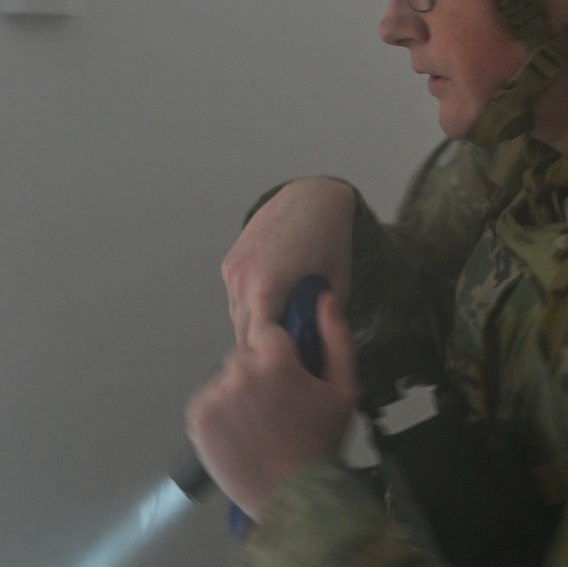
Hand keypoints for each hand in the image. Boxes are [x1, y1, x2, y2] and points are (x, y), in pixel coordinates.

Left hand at [184, 291, 358, 520]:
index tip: (288, 379)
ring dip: (238, 392)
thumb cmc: (322, 442)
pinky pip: (208, 402)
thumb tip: (324, 298)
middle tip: (276, 408)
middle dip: (258, 373)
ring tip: (258, 424)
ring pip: (226, 379)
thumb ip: (337, 338)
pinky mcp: (196, 418)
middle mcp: (238, 370)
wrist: (294, 499)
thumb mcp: (343, 390)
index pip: (268, 332)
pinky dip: (220, 413)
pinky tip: (240, 433)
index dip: (279, 354)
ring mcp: (213, 395)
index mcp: (274, 358)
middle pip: (244, 357)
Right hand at [222, 179, 356, 345]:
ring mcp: (232, 272)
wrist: (312, 199)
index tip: (292, 368)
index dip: (276, 361)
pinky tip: (272, 302)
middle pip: (244, 337)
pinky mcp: (229, 264)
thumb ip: (322, 323)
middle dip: (265, 349)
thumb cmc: (329, 240)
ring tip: (282, 328)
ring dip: (256, 328)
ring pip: (237, 319)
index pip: (260, 347)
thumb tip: (316, 350)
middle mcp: (242, 281)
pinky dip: (250, 308)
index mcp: (267, 291)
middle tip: (288, 355)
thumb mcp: (338, 288)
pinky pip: (235, 299)